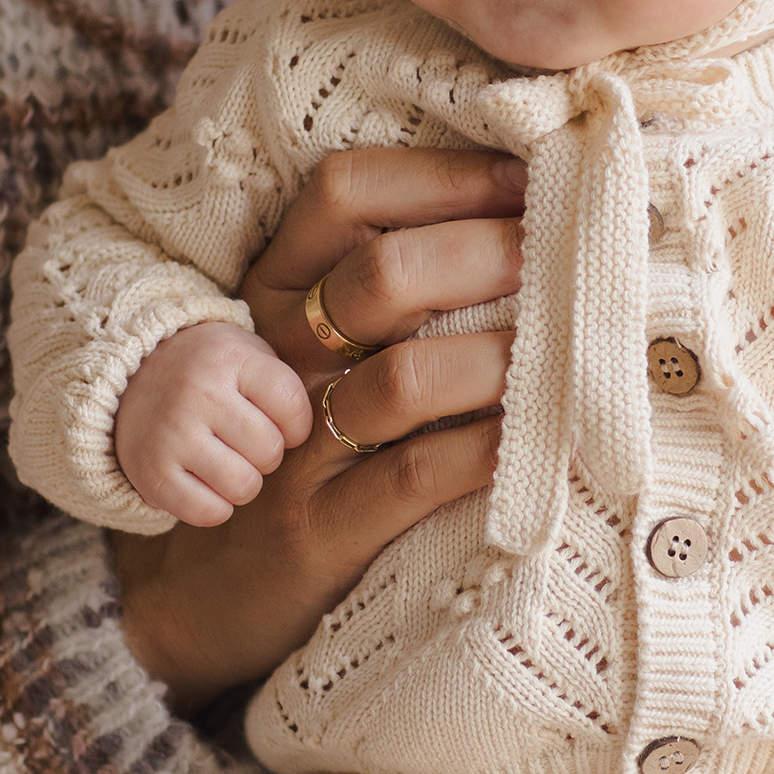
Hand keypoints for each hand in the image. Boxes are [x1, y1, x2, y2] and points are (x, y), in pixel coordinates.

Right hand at [115, 148, 525, 712]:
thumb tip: (523, 224)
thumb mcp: (320, 359)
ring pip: (405, 376)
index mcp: (276, 294)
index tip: (525, 176)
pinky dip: (487, 450)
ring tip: (565, 349)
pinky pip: (413, 477)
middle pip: (384, 275)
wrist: (208, 598)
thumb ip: (392, 297)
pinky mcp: (319, 529)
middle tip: (562, 257)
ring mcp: (295, 448)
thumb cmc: (300, 456)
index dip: (440, 175)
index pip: (345, 195)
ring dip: (499, 356)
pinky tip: (538, 438)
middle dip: (485, 253)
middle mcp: (279, 357)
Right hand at [115, 322, 310, 526]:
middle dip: (267, 454)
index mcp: (230, 358)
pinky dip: (216, 507)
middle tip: (243, 441)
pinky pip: (210, 512)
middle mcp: (198, 392)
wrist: (129, 377)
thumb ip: (287, 384)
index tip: (278, 422)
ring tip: (226, 461)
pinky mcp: (151, 472)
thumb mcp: (247, 355)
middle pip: (270, 452)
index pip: (294, 410)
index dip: (296, 427)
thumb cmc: (209, 372)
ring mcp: (171, 434)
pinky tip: (205, 482)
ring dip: (244, 482)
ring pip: (244, 486)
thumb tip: (340, 429)